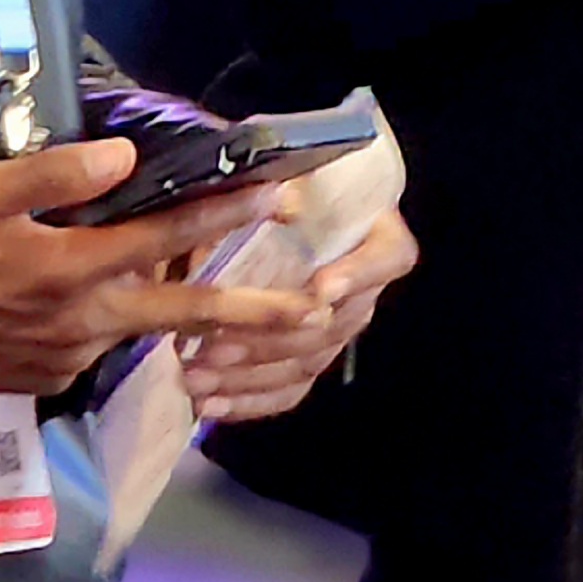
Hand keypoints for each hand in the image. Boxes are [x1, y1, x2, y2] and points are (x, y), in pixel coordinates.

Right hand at [0, 141, 307, 396]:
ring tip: (220, 288)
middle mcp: (79, 321)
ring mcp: (62, 357)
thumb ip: (56, 173)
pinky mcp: (42, 378)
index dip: (226, 214)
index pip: (166, 238)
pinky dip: (114, 322)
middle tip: (314, 310)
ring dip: (179, 313)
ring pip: (136, 329)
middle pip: (182, 313)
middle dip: (253, 310)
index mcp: (69, 269)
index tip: (278, 198)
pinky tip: (107, 297)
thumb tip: (124, 160)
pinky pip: (94, 345)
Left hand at [181, 207, 419, 423]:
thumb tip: (282, 199)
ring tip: (197, 375)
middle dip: (271, 338)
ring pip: (305, 363)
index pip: (385, 259)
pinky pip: (290, 390)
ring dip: (249, 375)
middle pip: (331, 325)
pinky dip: (249, 402)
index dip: (356, 276)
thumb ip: (282, 191)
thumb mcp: (288, 177)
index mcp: (376, 238)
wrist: (293, 205)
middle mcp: (364, 291)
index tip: (321, 287)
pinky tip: (211, 405)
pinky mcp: (312, 359)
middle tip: (217, 341)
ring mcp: (338, 331)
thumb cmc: (289, 184)